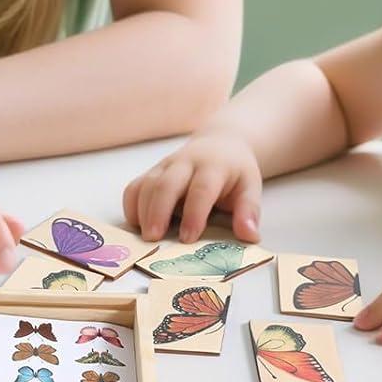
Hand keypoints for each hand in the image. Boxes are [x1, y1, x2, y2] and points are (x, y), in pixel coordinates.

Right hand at [121, 132, 262, 242]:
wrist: (220, 142)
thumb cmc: (235, 171)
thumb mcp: (250, 187)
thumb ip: (249, 211)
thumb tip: (249, 236)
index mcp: (213, 166)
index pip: (201, 189)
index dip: (194, 213)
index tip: (188, 238)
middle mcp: (186, 162)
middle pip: (167, 183)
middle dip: (158, 211)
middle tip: (154, 238)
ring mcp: (166, 166)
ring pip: (148, 184)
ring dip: (143, 210)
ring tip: (146, 236)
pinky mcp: (152, 172)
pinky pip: (135, 186)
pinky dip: (131, 205)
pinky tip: (137, 224)